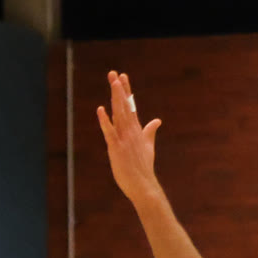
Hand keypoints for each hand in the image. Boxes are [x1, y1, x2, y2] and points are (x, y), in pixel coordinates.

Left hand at [96, 69, 163, 204]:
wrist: (143, 184)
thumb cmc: (144, 166)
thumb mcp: (148, 146)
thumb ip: (150, 131)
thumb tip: (157, 120)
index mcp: (137, 129)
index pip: (131, 105)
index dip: (126, 90)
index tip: (123, 76)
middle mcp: (131, 131)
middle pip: (125, 105)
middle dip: (119, 89)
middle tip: (114, 73)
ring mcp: (124, 139)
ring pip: (119, 114)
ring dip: (115, 98)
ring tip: (113, 83)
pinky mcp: (116, 148)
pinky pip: (109, 132)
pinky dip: (105, 121)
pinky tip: (100, 109)